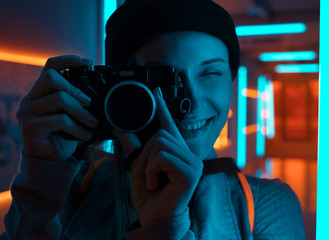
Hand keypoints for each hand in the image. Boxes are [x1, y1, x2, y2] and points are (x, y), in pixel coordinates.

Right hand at [16, 55, 98, 161]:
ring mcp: (28, 112)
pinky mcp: (30, 127)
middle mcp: (30, 99)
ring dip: (81, 112)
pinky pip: (60, 120)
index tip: (88, 62)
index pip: (49, 66)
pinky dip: (77, 127)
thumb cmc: (61, 136)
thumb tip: (96, 95)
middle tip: (89, 104)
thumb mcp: (71, 115)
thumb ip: (76, 102)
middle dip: (75, 90)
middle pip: (51, 78)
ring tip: (92, 123)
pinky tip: (85, 135)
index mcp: (40, 93)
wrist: (50, 161)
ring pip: (58, 98)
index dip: (68, 60)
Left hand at [113, 87, 202, 225]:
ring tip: (151, 180)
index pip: (170, 125)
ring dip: (147, 164)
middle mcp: (189, 155)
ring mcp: (192, 163)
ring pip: (160, 144)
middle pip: (160, 134)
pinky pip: (161, 157)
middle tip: (145, 174)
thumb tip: (120, 127)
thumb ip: (133, 147)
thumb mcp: (138, 168)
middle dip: (144, 154)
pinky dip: (151, 171)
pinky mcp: (190, 172)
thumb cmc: (150, 197)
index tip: (156, 91)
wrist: (154, 219)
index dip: (163, 108)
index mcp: (177, 153)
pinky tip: (156, 184)